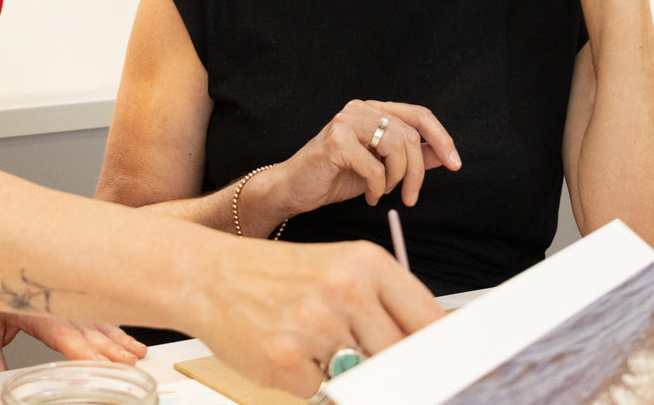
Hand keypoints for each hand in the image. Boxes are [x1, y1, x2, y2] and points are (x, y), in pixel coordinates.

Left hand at [0, 308, 145, 373]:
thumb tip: (0, 391)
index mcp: (37, 312)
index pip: (66, 336)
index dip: (86, 352)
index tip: (103, 365)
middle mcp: (58, 306)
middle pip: (90, 332)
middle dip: (112, 350)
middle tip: (132, 364)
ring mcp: (66, 302)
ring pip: (99, 323)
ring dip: (119, 340)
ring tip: (136, 353)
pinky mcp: (69, 301)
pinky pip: (96, 316)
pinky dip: (115, 329)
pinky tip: (127, 339)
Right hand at [194, 237, 443, 396]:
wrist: (210, 275)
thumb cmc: (278, 276)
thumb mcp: (338, 269)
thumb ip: (384, 306)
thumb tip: (431, 350)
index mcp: (365, 262)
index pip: (428, 320)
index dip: (438, 352)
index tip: (442, 369)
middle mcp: (345, 289)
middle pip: (402, 357)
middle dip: (390, 369)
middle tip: (362, 358)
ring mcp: (316, 326)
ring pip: (365, 379)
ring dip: (348, 375)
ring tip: (319, 347)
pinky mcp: (287, 362)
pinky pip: (322, 394)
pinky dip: (311, 384)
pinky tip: (290, 355)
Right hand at [270, 98, 459, 213]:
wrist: (293, 188)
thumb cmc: (334, 176)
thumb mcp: (379, 168)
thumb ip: (408, 158)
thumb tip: (442, 155)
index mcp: (372, 110)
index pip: (418, 114)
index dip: (441, 138)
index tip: (455, 164)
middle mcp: (359, 108)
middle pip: (411, 135)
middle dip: (417, 173)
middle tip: (410, 197)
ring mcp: (346, 121)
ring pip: (396, 147)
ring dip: (396, 179)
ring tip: (382, 193)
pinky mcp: (336, 141)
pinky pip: (375, 167)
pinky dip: (377, 188)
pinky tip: (367, 195)